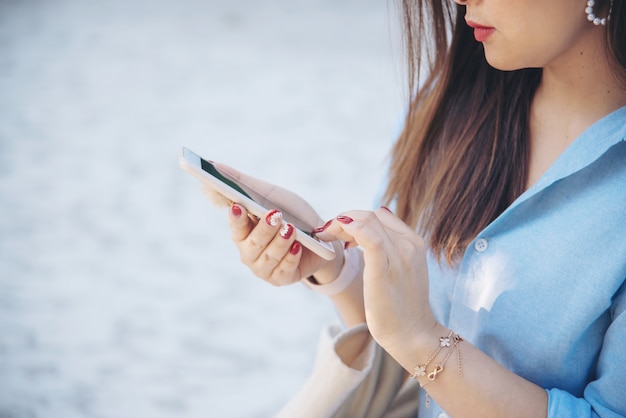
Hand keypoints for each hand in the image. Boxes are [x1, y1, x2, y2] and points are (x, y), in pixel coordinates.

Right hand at [212, 163, 343, 285]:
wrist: (321, 239)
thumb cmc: (291, 214)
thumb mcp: (271, 194)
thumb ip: (243, 182)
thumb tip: (213, 164)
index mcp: (242, 232)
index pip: (235, 227)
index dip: (236, 219)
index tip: (238, 206)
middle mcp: (249, 252)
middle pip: (253, 244)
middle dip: (264, 229)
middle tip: (276, 214)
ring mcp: (264, 268)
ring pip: (269, 257)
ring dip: (280, 242)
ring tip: (291, 228)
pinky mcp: (281, 278)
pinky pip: (284, 270)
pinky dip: (291, 258)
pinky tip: (299, 247)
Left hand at [317, 208, 436, 352]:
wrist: (412, 334)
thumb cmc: (402, 308)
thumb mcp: (401, 271)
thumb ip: (391, 248)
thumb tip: (377, 222)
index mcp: (413, 243)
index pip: (380, 215)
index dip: (355, 218)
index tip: (339, 232)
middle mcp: (408, 244)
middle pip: (370, 216)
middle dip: (343, 220)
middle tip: (326, 233)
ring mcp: (398, 255)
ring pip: (366, 221)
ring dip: (339, 224)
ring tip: (326, 236)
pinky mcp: (384, 268)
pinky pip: (368, 236)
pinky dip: (349, 229)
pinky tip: (336, 237)